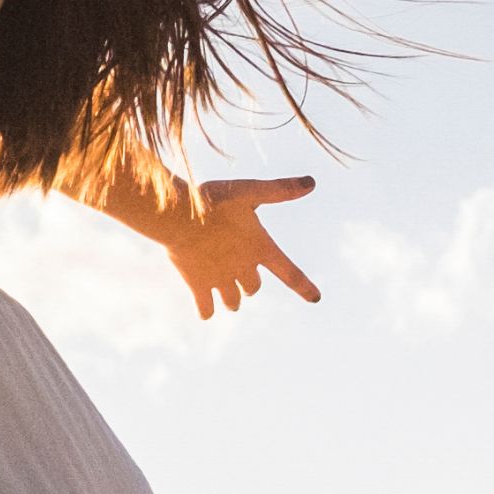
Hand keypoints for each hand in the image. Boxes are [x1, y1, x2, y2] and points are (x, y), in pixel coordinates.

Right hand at [166, 175, 323, 320]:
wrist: (177, 214)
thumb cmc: (213, 200)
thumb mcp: (249, 189)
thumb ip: (280, 190)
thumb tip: (313, 182)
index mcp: (260, 248)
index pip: (291, 274)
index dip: (304, 287)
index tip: (316, 298)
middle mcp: (244, 268)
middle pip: (253, 288)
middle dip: (249, 284)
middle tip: (239, 272)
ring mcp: (220, 280)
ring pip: (233, 302)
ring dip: (232, 299)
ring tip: (225, 291)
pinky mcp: (197, 285)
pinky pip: (206, 309)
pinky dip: (207, 311)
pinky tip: (205, 310)